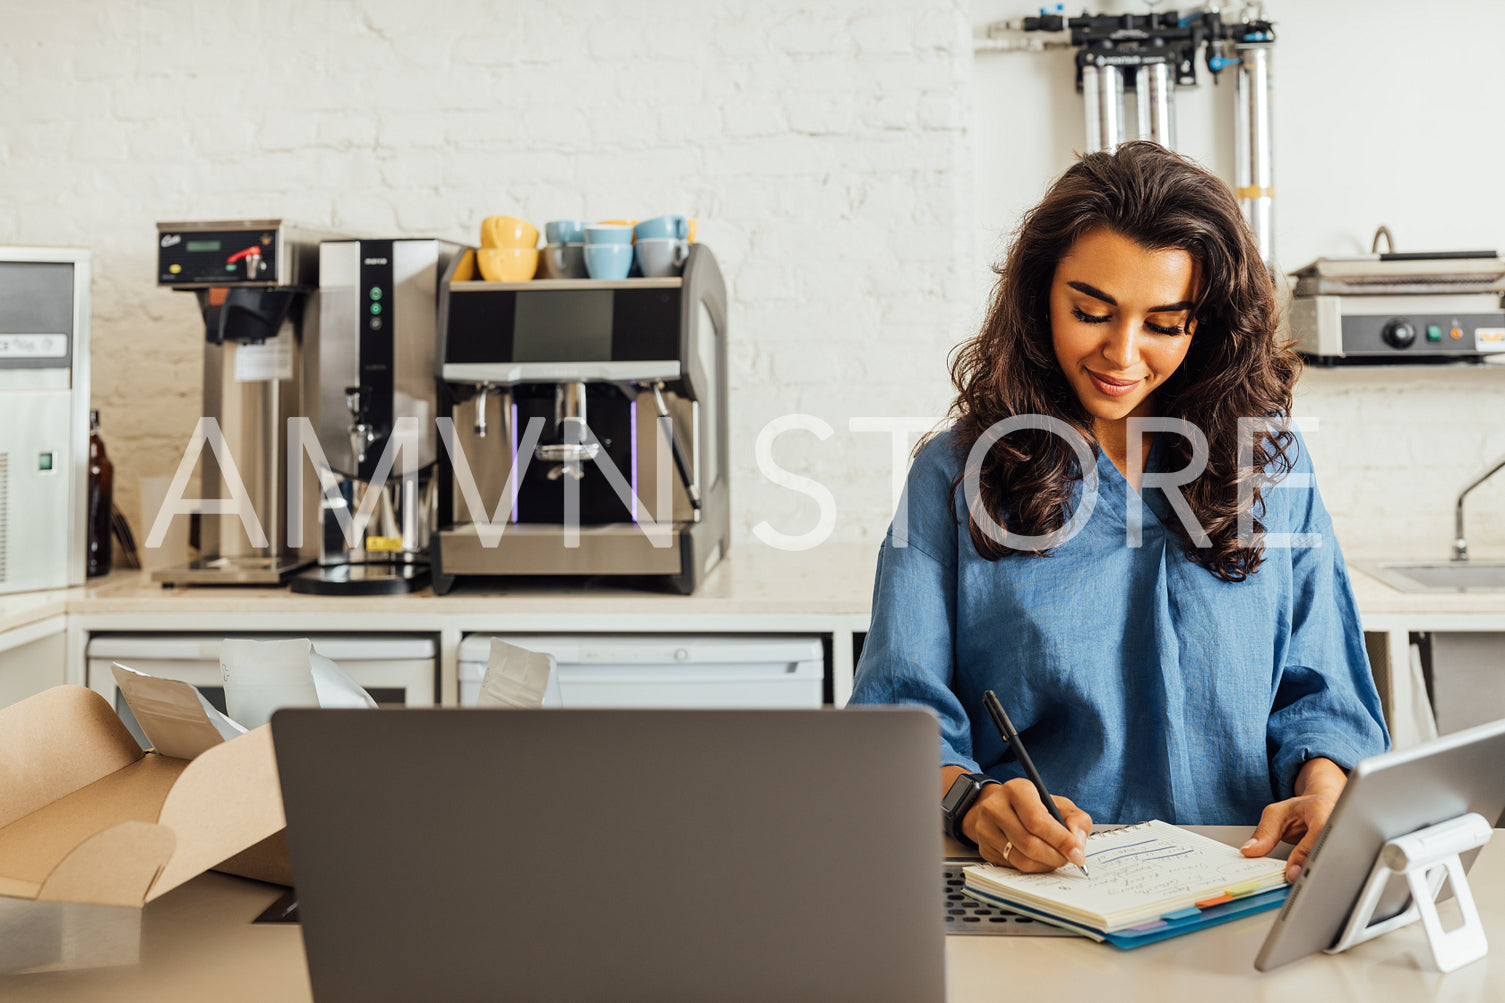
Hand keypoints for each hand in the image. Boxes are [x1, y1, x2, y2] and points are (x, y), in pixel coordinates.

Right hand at [963, 778, 1091, 872]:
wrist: (1000, 808)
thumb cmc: (1033, 806)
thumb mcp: (1058, 804)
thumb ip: (1076, 819)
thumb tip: (1078, 843)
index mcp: (1016, 790)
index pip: (1037, 820)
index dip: (1061, 840)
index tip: (1077, 854)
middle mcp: (995, 807)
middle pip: (1029, 843)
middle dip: (1055, 856)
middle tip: (1068, 858)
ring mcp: (986, 829)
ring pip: (1022, 859)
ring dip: (1045, 864)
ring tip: (1054, 857)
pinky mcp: (984, 848)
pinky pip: (1014, 867)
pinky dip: (1033, 867)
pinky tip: (1039, 859)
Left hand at [1241, 758, 1346, 881]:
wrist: (1324, 805)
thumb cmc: (1302, 809)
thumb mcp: (1277, 813)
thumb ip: (1264, 832)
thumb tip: (1249, 851)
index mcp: (1322, 810)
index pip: (1317, 833)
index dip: (1304, 854)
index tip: (1291, 872)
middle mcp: (1340, 824)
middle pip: (1331, 853)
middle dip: (1313, 870)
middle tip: (1296, 882)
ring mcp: (1348, 840)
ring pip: (1338, 865)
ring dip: (1320, 876)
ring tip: (1304, 884)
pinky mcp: (1349, 855)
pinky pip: (1338, 870)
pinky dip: (1324, 878)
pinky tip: (1314, 883)